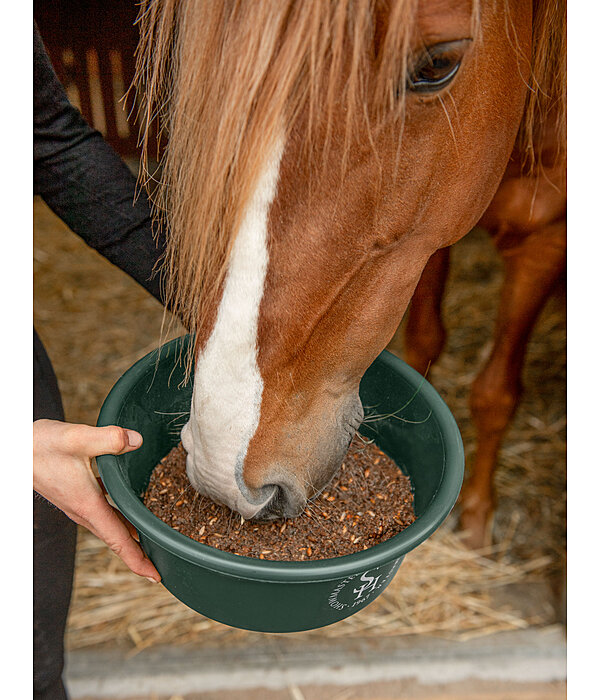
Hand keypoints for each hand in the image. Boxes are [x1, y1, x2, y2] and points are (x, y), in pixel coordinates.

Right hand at [33, 419, 160, 582]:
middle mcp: (83, 510)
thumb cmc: (40, 446)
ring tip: (152, 536)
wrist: (15, 449)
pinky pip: (104, 511)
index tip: (157, 576)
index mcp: (88, 505)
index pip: (118, 540)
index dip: (138, 560)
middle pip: (117, 538)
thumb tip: (137, 441)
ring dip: (130, 533)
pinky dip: (120, 514)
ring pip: (111, 524)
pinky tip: (130, 503)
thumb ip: (110, 439)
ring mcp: (79, 504)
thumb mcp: (77, 438)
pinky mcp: (76, 494)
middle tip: (164, 561)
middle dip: (140, 552)